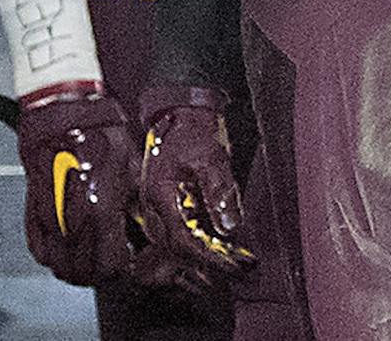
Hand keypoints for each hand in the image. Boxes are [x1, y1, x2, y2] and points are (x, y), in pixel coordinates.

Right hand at [17, 89, 138, 284]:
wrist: (63, 118)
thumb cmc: (101, 134)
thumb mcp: (134, 165)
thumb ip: (139, 201)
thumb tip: (148, 224)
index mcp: (101, 210)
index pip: (111, 265)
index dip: (124, 266)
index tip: (131, 257)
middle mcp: (72, 222)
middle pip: (84, 273)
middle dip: (102, 272)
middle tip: (113, 259)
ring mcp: (49, 221)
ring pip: (60, 268)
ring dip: (77, 269)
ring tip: (93, 255)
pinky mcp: (32, 215)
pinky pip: (41, 253)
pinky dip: (55, 257)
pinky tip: (70, 245)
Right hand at [138, 87, 252, 280]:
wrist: (179, 117)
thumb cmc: (192, 134)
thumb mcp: (211, 158)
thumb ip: (219, 191)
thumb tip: (229, 226)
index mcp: (160, 197)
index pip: (182, 241)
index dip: (208, 258)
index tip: (231, 266)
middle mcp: (154, 210)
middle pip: (177, 251)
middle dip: (207, 267)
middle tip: (237, 273)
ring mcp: (158, 211)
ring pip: (175, 249)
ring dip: (202, 263)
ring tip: (230, 270)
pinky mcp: (167, 210)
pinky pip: (178, 237)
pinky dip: (198, 249)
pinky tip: (217, 253)